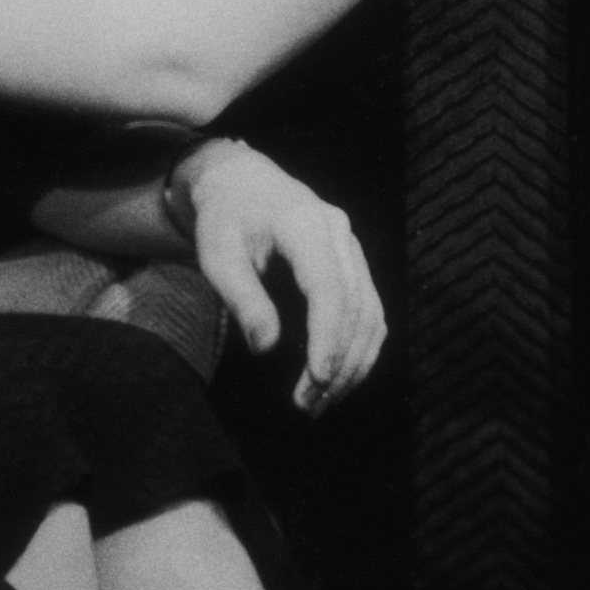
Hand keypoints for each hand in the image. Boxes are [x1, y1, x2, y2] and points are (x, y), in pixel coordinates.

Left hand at [178, 138, 386, 412]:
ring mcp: (354, 249)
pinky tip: (338, 379)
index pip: (329, 288)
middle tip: (309, 406)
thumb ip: (242, 298)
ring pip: (371, 314)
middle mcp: (340, 235)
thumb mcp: (217, 255)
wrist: (243, 183)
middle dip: (339, 363)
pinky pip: (371, 312)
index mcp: (305, 225)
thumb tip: (266, 349)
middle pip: (357, 307)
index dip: (328, 337)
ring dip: (354, 363)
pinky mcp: (356, 265)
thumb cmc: (224, 220)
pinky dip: (360, 349)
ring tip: (322, 402)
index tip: (317, 379)